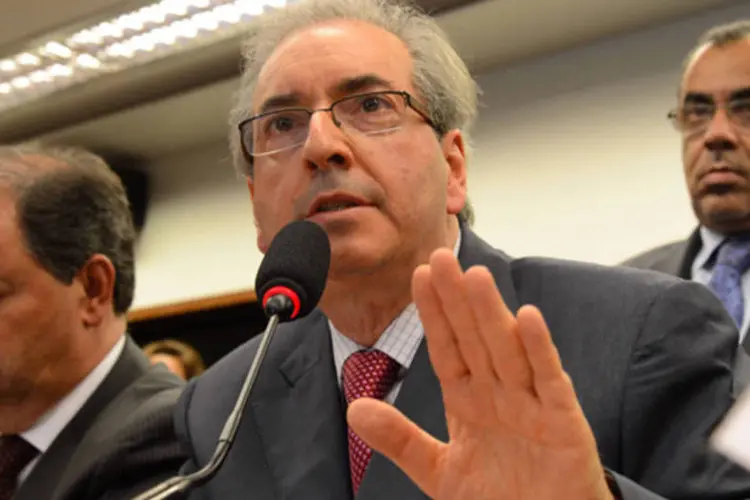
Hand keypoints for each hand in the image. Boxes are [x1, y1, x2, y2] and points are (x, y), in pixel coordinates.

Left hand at [347, 248, 613, 499]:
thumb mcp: (438, 470)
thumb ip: (400, 439)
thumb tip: (355, 409)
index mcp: (469, 402)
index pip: (447, 348)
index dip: (433, 313)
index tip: (418, 275)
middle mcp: (499, 395)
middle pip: (474, 338)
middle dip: (457, 299)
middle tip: (440, 256)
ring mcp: (532, 406)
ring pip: (507, 350)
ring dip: (491, 314)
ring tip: (474, 277)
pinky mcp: (564, 423)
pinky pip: (549, 382)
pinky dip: (539, 351)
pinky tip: (527, 318)